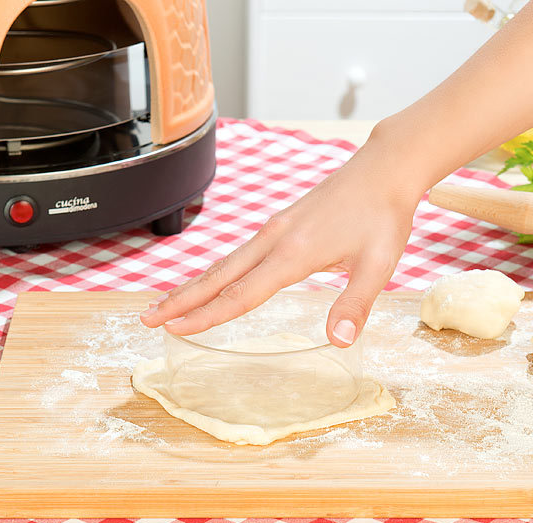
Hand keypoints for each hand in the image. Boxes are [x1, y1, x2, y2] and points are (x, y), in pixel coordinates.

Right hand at [140, 124, 426, 346]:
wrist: (384, 169)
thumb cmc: (383, 216)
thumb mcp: (378, 264)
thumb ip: (356, 303)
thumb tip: (338, 342)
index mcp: (293, 253)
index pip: (240, 293)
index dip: (207, 315)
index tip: (176, 329)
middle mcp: (274, 239)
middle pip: (218, 276)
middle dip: (181, 300)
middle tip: (148, 319)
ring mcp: (274, 229)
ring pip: (224, 263)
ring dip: (193, 286)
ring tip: (166, 304)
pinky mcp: (280, 224)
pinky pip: (238, 253)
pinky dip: (215, 272)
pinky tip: (213, 280)